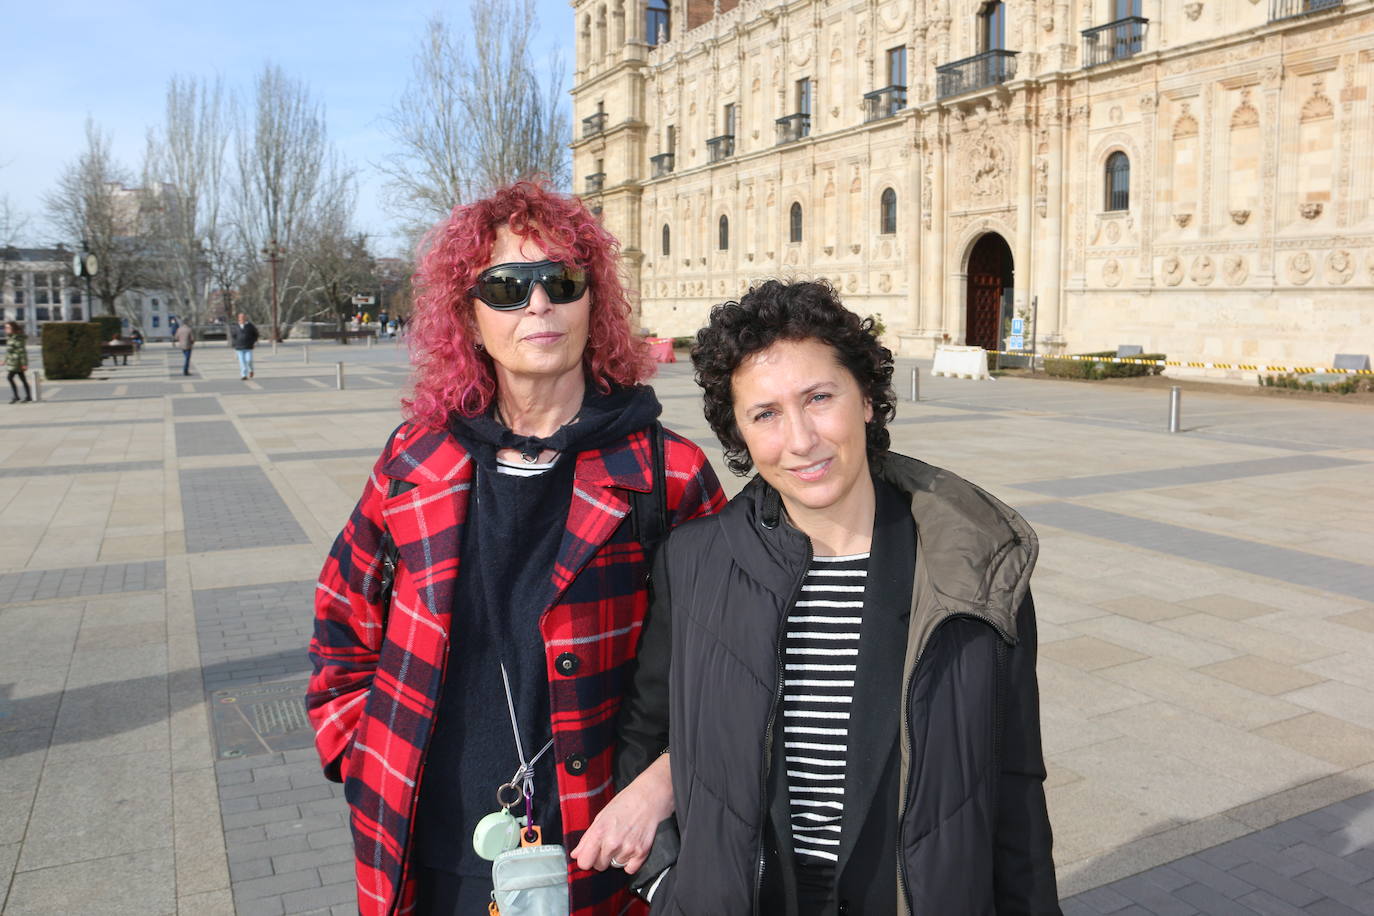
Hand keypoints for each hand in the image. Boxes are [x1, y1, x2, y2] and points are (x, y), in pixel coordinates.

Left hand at [571, 754, 671, 874]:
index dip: (587, 859)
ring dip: (618, 857)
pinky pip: (630, 869)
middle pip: (599, 866)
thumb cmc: (625, 803)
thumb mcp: (601, 816)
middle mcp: (612, 843)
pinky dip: (630, 862)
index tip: (591, 854)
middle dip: (602, 858)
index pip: (584, 862)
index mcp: (599, 832)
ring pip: (615, 866)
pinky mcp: (642, 853)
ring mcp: (628, 849)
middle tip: (610, 843)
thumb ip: (587, 838)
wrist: (649, 797)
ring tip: (624, 840)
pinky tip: (632, 847)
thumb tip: (576, 855)